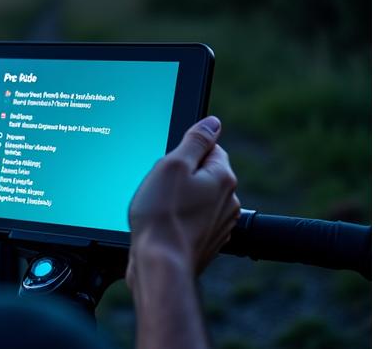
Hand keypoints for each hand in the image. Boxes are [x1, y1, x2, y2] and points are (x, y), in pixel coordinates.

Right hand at [126, 116, 239, 281]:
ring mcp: (220, 225)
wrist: (160, 264)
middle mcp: (228, 201)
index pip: (209, 148)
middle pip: (203, 174)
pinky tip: (163, 226)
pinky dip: (179, 221)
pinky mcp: (207, 243)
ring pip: (197, 199)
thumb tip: (213, 123)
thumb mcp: (173, 165)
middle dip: (181, 177)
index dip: (183, 153)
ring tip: (158, 210)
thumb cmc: (161, 215)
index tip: (167, 166)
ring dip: (179, 200)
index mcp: (222, 177)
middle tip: (159, 189)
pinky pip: (192, 221)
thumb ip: (195, 140)